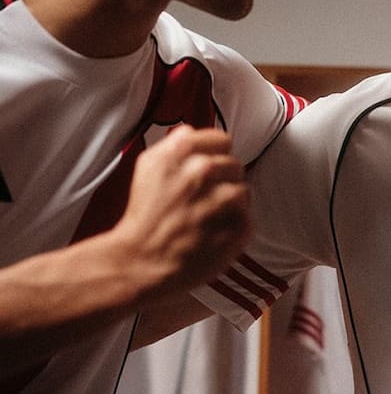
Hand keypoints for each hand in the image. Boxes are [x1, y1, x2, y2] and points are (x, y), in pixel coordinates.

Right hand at [114, 125, 249, 303]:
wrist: (140, 261)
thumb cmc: (144, 217)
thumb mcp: (148, 166)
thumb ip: (174, 143)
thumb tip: (192, 132)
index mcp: (182, 150)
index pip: (222, 141)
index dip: (215, 157)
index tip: (208, 171)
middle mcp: (204, 170)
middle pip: (235, 166)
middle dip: (222, 182)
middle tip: (202, 201)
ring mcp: (223, 198)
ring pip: (243, 191)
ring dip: (230, 205)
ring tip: (207, 219)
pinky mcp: (237, 226)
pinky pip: (247, 218)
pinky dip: (234, 227)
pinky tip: (213, 233)